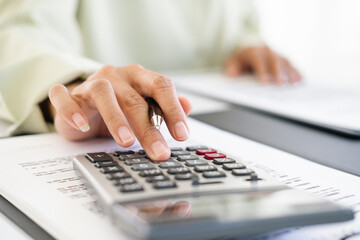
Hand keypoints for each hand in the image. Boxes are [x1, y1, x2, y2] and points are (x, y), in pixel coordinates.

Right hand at [48, 64, 191, 160]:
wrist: (85, 103)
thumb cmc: (119, 105)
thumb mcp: (144, 104)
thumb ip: (165, 106)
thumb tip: (189, 106)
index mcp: (138, 76)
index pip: (161, 85)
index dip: (173, 110)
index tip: (182, 135)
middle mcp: (116, 76)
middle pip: (135, 99)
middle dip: (149, 128)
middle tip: (159, 151)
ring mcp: (91, 83)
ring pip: (103, 94)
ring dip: (116, 119)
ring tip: (127, 142)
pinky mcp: (69, 94)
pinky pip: (64, 97)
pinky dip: (71, 110)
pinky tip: (83, 126)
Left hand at [226, 46, 301, 83]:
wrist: (248, 47)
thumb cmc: (240, 59)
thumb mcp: (231, 62)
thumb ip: (230, 68)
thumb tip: (231, 74)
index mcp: (253, 51)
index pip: (258, 60)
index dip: (262, 71)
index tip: (265, 82)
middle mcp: (267, 51)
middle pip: (274, 60)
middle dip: (278, 72)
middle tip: (281, 84)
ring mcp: (276, 54)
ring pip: (285, 62)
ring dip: (290, 72)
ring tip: (295, 84)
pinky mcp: (283, 59)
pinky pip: (291, 65)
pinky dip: (297, 72)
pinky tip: (301, 81)